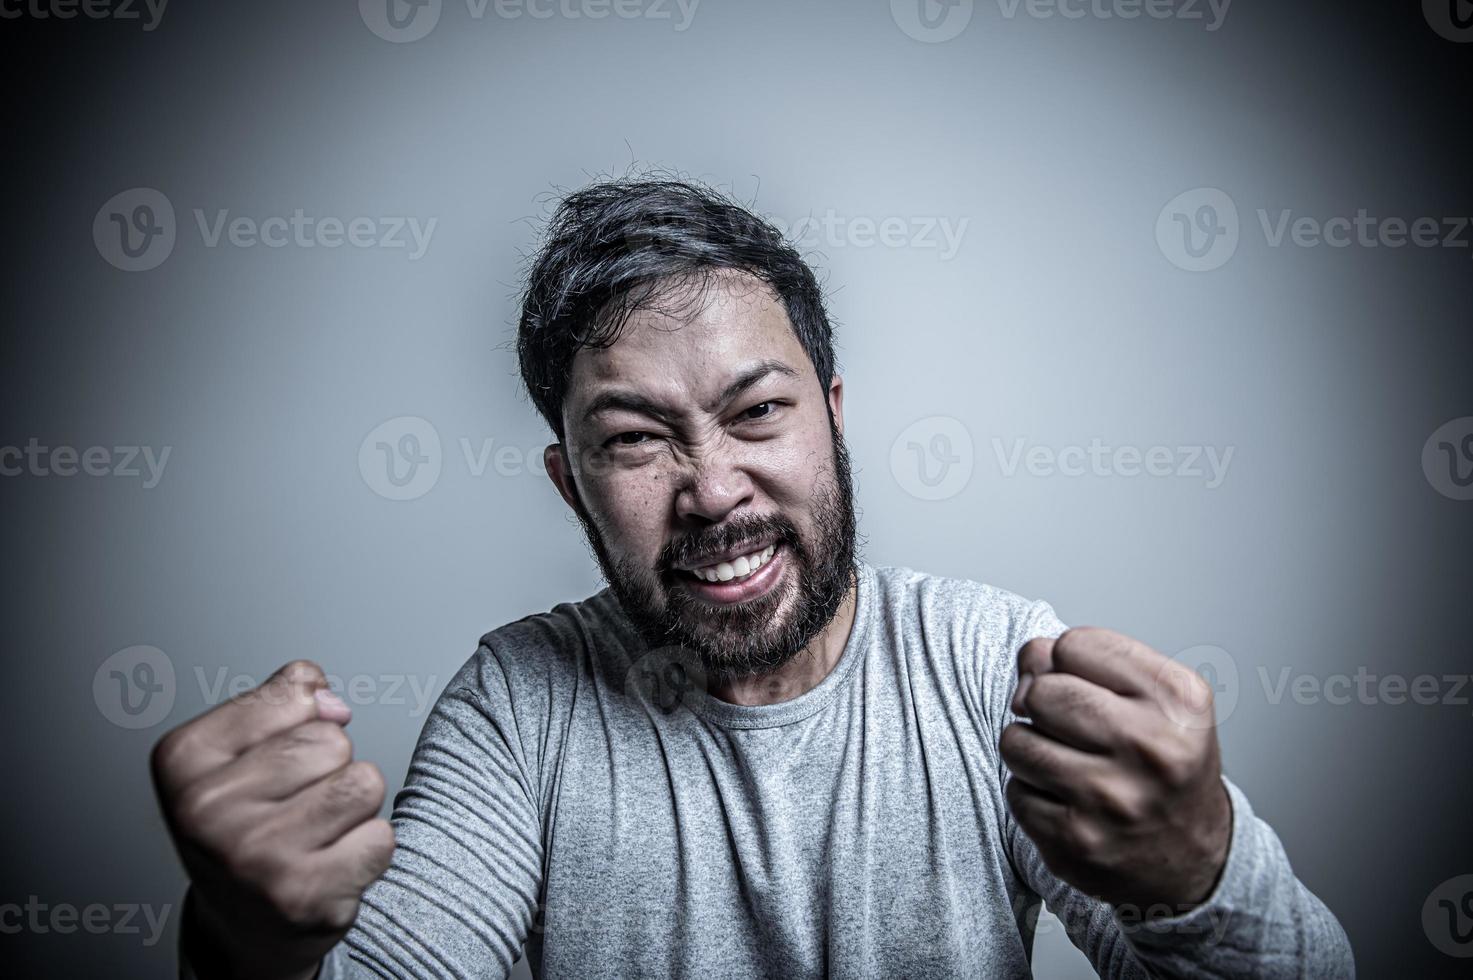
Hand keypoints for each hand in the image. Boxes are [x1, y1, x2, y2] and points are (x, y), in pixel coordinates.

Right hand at [150, 661, 394, 979]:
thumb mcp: (239, 745)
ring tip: (316, 831)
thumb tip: (332, 704)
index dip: (303, 721)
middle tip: (294, 805)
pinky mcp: (303, 898)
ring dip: (355, 806)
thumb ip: (285, 698)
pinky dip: (367, 849)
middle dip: (330, 766)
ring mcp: (254, 859)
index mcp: (184, 758)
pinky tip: (327, 866)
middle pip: (333, 740)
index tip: (272, 759)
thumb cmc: (248, 822)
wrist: (243, 922)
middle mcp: (208, 812)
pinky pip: (381, 837)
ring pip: (364, 783)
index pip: (295, 693)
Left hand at [1001, 627, 1230, 911]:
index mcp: (1177, 699)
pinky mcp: (1076, 841)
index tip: (1086, 685)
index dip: (1067, 661)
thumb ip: (1089, 658)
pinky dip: (1031, 792)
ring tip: (1066, 762)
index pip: (1074, 645)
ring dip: (1029, 748)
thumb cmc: (1164, 763)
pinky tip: (1067, 800)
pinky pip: (1015, 791)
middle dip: (1041, 704)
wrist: (1193, 857)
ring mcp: (1112, 799)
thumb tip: (1028, 656)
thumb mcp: (1155, 696)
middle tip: (1068, 726)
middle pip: (1041, 693)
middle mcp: (1151, 748)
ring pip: (1015, 741)